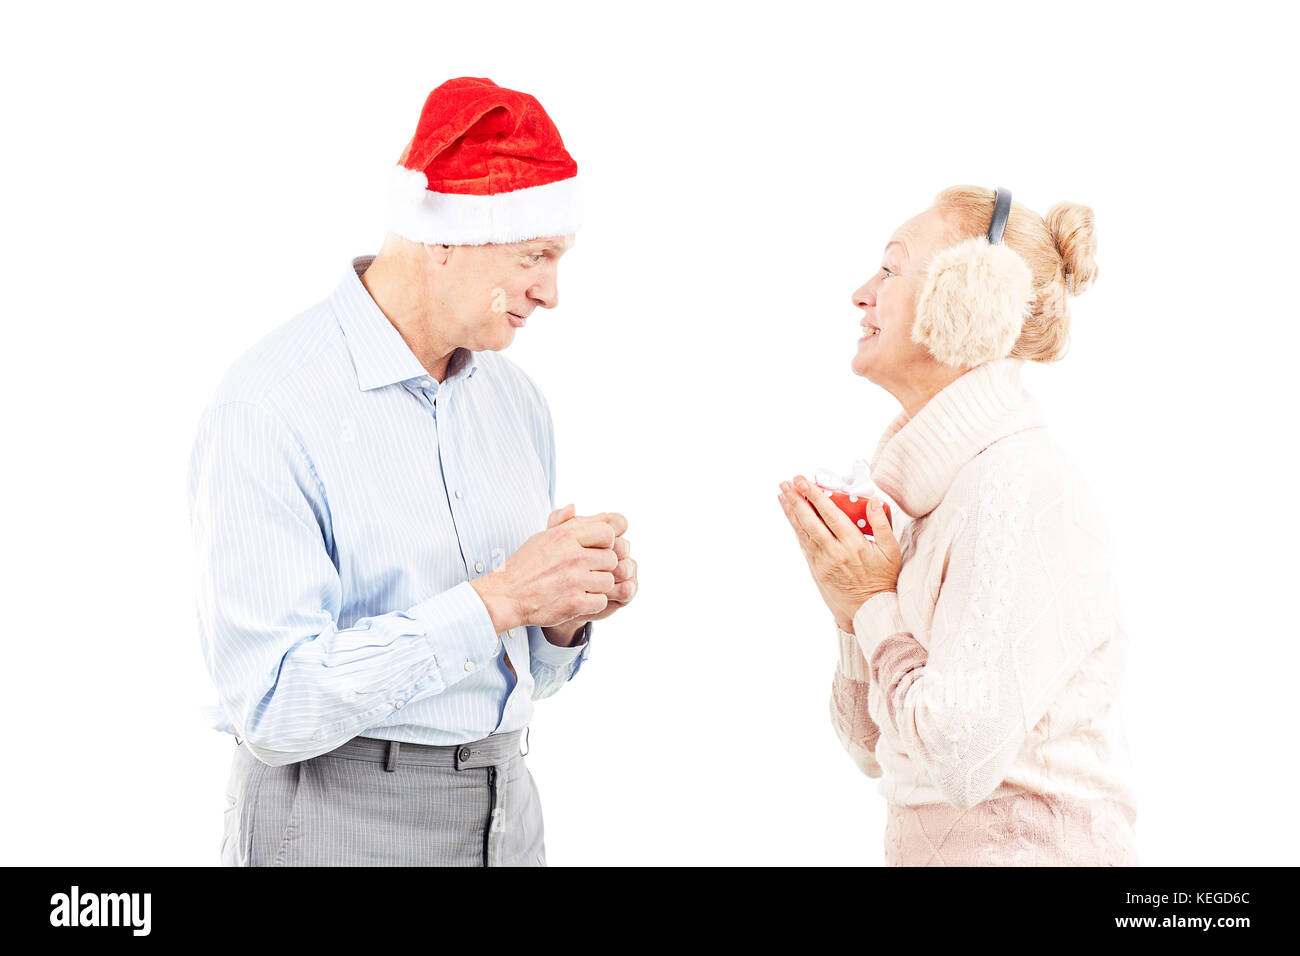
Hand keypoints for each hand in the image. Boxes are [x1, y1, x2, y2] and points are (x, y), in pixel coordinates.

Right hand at [471, 505, 618, 632]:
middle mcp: (572, 556)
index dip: (605, 543)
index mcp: (565, 536)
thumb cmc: (526, 566)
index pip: (607, 532)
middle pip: (611, 559)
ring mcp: (574, 581)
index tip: (594, 551)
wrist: (507, 596)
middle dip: (602, 567)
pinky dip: (591, 604)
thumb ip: (574, 524)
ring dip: (597, 586)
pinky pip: (601, 602)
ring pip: (608, 581)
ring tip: (580, 587)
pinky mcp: (575, 603)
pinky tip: (577, 599)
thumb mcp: (545, 537)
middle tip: (585, 572)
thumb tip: (604, 515)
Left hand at [777, 475, 901, 631]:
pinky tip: (791, 517)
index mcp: (854, 544)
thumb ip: (881, 524)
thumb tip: (872, 500)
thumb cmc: (883, 579)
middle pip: (810, 522)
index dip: (815, 497)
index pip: (830, 515)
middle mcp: (835, 552)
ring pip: (803, 532)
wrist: (869, 610)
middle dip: (797, 500)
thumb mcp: (891, 551)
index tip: (804, 482)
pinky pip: (804, 545)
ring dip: (791, 512)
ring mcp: (823, 561)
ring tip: (782, 494)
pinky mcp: (816, 569)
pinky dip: (796, 529)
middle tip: (786, 483)